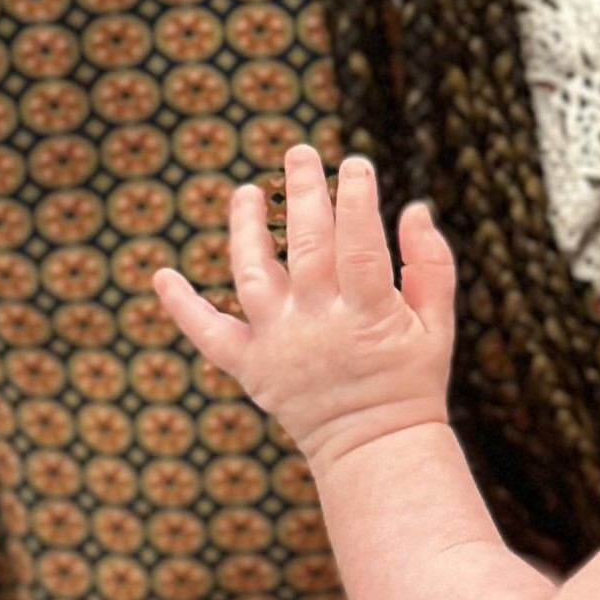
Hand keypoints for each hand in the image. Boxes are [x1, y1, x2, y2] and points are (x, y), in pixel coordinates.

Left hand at [157, 147, 455, 464]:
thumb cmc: (412, 379)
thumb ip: (431, 265)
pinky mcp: (252, 369)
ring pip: (253, 276)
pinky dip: (182, 308)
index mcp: (368, 316)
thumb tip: (414, 207)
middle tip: (299, 151)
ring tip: (245, 192)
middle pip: (306, 248)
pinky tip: (161, 276)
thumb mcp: (437, 325)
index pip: (360, 244)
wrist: (375, 448)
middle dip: (303, 194)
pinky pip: (210, 336)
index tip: (355, 164)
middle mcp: (318, 326)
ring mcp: (279, 346)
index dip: (356, 200)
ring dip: (245, 230)